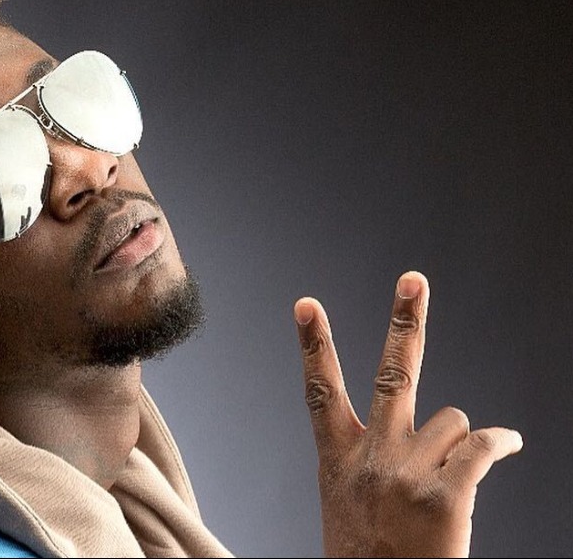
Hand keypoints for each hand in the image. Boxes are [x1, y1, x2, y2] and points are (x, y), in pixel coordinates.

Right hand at [294, 271, 521, 557]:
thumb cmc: (366, 558)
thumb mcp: (346, 505)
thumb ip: (371, 462)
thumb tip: (432, 429)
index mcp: (338, 460)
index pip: (319, 390)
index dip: (312, 344)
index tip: (304, 305)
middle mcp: (370, 458)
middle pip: (391, 374)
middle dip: (404, 322)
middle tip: (413, 280)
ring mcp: (408, 473)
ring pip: (451, 419)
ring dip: (457, 437)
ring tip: (453, 467)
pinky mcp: (446, 495)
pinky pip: (482, 445)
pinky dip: (500, 441)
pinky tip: (508, 442)